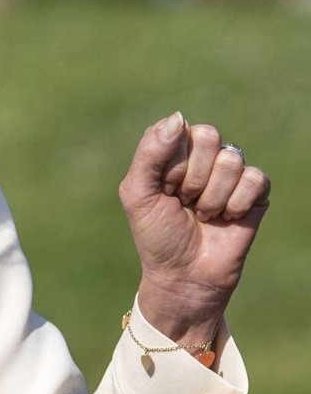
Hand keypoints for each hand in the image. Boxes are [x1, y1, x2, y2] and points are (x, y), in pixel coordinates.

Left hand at [119, 113, 269, 344]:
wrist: (184, 276)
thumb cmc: (157, 236)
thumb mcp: (138, 194)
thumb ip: (150, 153)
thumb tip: (178, 117)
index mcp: (172, 152)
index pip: (179, 130)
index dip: (170, 164)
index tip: (163, 191)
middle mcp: (203, 157)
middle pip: (208, 136)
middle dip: (191, 178)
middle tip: (183, 202)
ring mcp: (230, 173)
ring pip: (231, 160)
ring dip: (212, 197)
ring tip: (204, 215)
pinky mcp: (255, 191)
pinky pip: (254, 178)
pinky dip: (236, 205)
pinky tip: (226, 219)